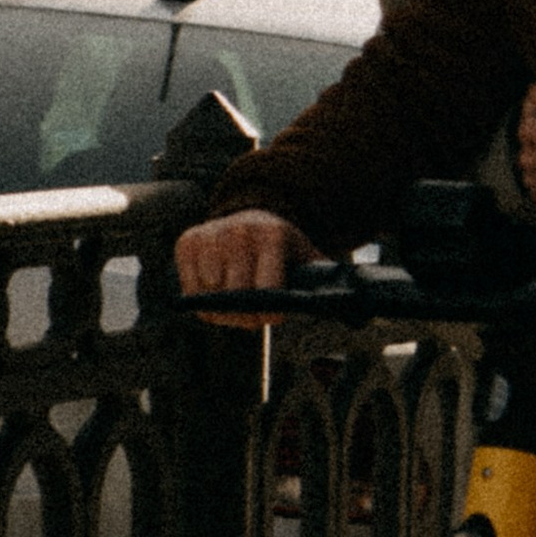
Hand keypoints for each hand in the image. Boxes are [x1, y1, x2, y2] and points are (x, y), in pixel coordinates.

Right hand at [174, 210, 315, 310]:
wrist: (250, 218)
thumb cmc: (283, 249)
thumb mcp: (306, 257)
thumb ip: (322, 279)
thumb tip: (348, 305)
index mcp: (272, 235)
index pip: (266, 289)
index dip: (269, 312)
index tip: (273, 318)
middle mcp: (238, 231)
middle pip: (235, 296)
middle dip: (245, 316)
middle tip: (253, 318)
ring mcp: (210, 235)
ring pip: (210, 296)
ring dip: (223, 310)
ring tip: (236, 304)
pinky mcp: (187, 242)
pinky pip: (189, 290)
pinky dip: (201, 301)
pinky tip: (216, 295)